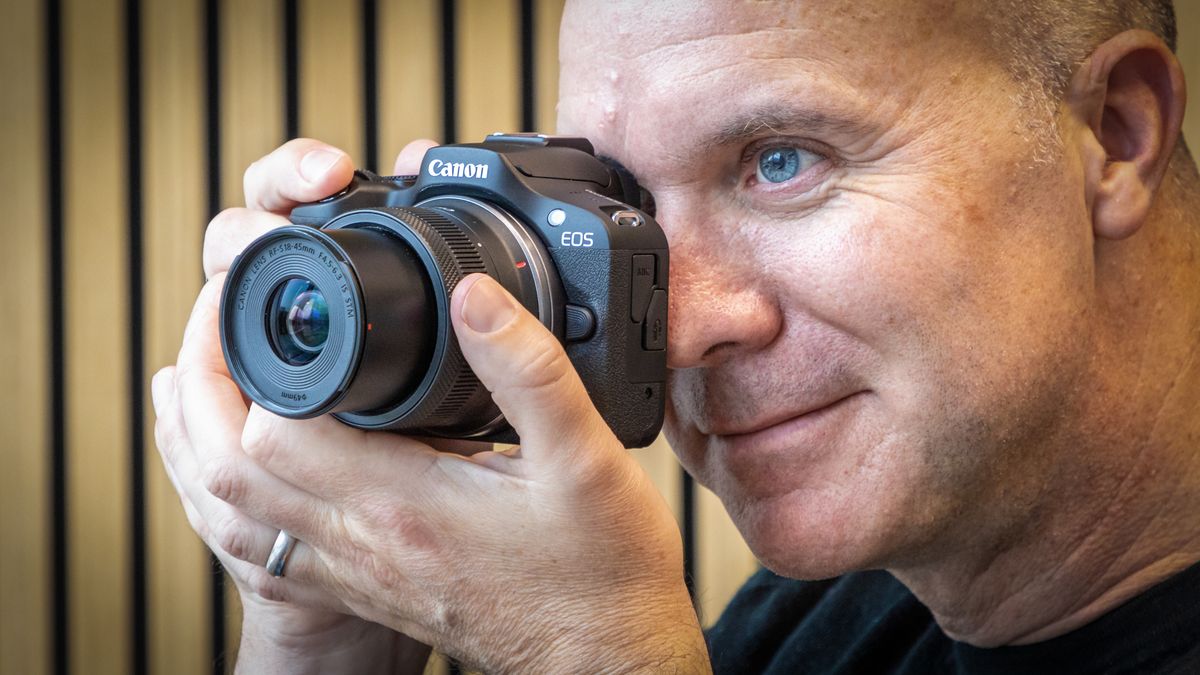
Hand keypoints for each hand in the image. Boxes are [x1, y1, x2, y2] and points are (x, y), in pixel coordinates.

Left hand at [160, 142, 708, 669]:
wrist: (604, 661)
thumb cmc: (599, 573)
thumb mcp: (587, 458)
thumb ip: (527, 371)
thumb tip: (474, 297)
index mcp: (404, 504)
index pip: (276, 431)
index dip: (247, 360)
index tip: (253, 306)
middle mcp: (364, 543)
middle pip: (230, 471)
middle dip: (204, 394)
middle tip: (214, 332)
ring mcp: (359, 573)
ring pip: (235, 516)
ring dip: (204, 450)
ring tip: (205, 389)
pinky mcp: (368, 589)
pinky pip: (268, 548)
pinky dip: (239, 500)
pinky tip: (256, 471)